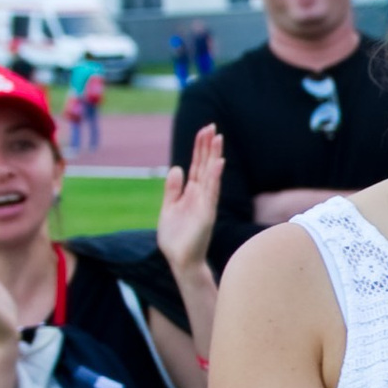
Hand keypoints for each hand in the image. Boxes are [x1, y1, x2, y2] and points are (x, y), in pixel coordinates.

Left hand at [157, 120, 223, 282]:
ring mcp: (206, 204)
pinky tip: (218, 163)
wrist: (180, 260)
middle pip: (205, 166)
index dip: (200, 148)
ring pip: (211, 175)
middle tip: (212, 126)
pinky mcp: (207, 215)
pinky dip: (215, 177)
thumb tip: (176, 168)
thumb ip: (172, 189)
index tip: (204, 130)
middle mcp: (201, 195)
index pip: (197, 165)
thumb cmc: (176, 238)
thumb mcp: (168, 208)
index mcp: (192, 193)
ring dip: (214, 156)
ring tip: (218, 138)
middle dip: (208, 146)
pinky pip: (212, 193)